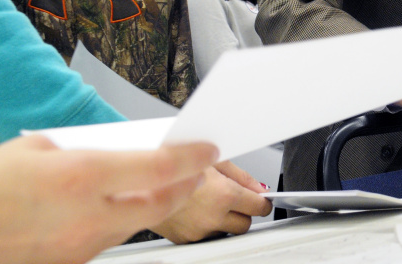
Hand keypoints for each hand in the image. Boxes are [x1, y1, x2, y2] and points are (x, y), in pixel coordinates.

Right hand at [0, 135, 216, 263]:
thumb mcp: (40, 147)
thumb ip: (88, 150)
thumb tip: (120, 151)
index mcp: (82, 176)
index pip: (160, 166)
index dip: (192, 157)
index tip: (207, 149)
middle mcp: (87, 215)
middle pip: (161, 202)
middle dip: (185, 185)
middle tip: (197, 170)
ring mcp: (80, 245)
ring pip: (138, 223)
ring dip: (157, 204)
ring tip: (165, 186)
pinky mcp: (70, 262)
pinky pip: (110, 238)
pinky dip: (122, 220)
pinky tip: (118, 207)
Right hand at [151, 160, 271, 243]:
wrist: (138, 181)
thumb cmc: (174, 165)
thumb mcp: (214, 160)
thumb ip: (242, 176)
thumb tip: (260, 188)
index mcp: (223, 195)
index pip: (260, 207)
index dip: (262, 201)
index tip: (261, 199)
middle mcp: (212, 217)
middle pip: (245, 224)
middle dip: (244, 212)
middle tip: (234, 198)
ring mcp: (198, 232)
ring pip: (226, 232)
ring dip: (225, 220)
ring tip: (209, 201)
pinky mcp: (185, 239)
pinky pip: (206, 236)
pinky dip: (206, 225)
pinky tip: (196, 209)